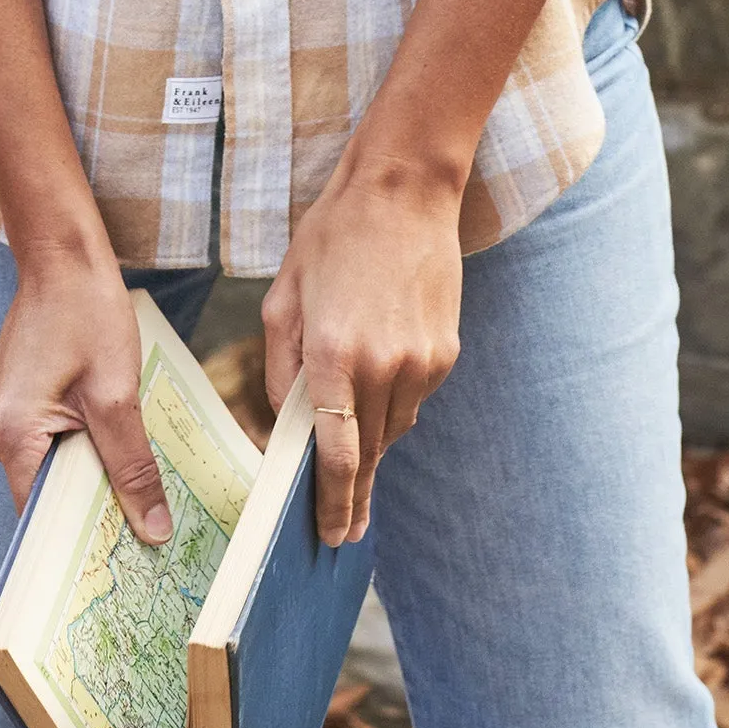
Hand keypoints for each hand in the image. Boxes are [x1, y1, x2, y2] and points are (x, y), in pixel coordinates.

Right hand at [0, 248, 173, 544]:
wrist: (63, 257)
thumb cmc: (88, 314)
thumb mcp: (118, 396)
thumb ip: (132, 467)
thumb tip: (152, 529)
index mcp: (10, 435)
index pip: (43, 515)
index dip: (85, 535)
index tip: (126, 553)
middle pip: (45, 494)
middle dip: (91, 504)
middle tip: (142, 523)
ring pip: (47, 468)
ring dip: (87, 473)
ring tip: (133, 479)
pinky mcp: (11, 402)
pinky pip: (44, 443)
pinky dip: (76, 448)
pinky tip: (111, 442)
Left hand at [261, 160, 462, 546]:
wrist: (404, 191)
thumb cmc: (332, 236)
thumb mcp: (284, 298)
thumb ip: (282, 368)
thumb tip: (287, 424)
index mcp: (334, 356)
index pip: (338, 456)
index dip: (335, 504)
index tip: (333, 536)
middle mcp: (383, 367)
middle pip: (370, 454)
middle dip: (354, 490)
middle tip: (346, 528)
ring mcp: (421, 362)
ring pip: (393, 429)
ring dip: (373, 441)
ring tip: (356, 444)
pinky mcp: (445, 353)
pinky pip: (414, 399)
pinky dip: (394, 401)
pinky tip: (380, 375)